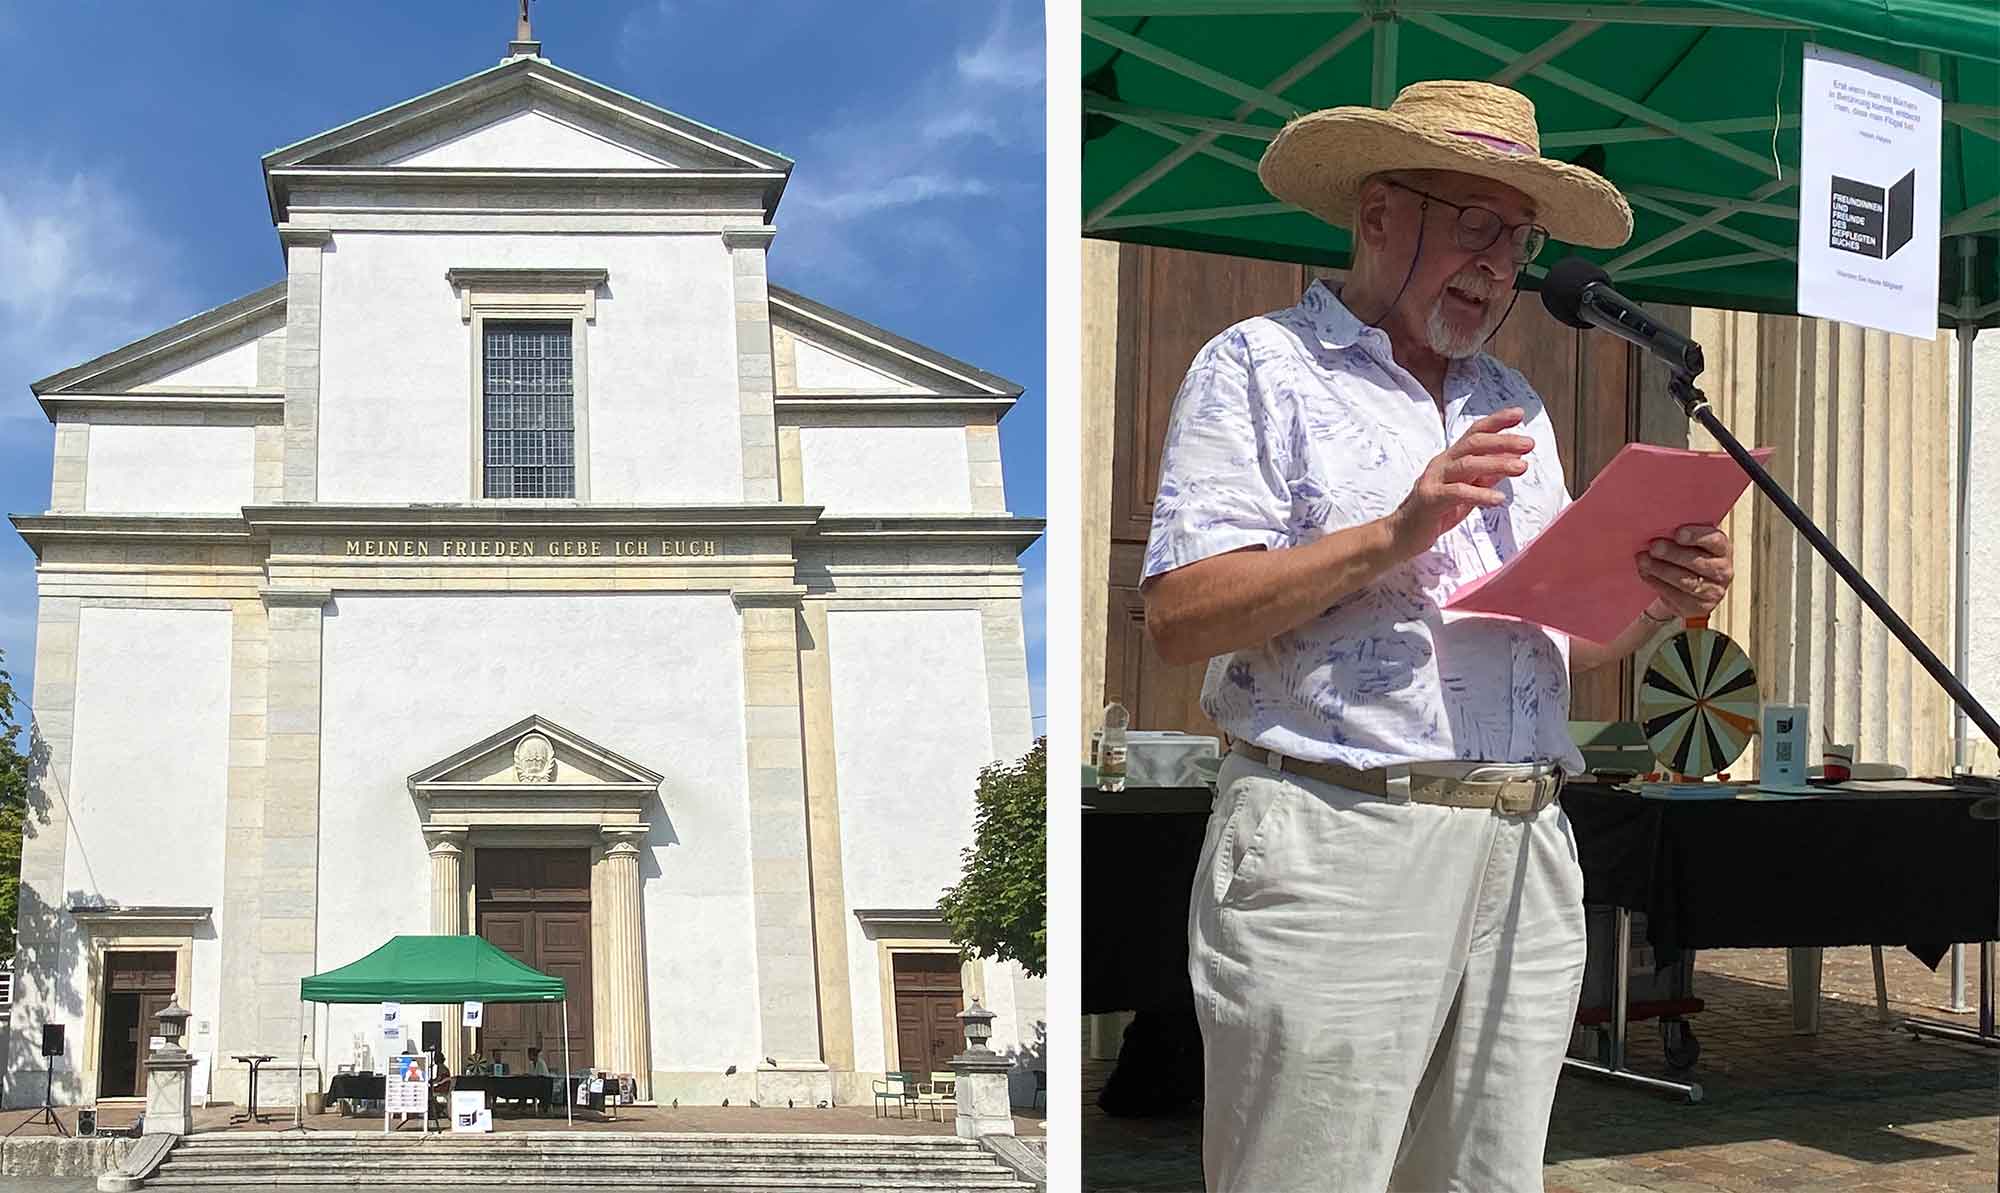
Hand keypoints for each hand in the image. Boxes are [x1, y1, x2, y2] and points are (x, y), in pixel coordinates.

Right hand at [1389, 407, 1532, 557]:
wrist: (1403, 534)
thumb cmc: (1437, 510)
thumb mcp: (1468, 490)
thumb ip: (1488, 474)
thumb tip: (1514, 459)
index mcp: (1451, 458)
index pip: (1475, 433)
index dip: (1496, 421)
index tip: (1519, 414)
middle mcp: (1442, 463)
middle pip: (1473, 444)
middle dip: (1503, 441)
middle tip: (1529, 443)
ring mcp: (1434, 480)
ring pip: (1467, 465)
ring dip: (1496, 463)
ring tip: (1521, 467)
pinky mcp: (1430, 499)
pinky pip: (1457, 492)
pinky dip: (1480, 494)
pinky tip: (1499, 499)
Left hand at [1637, 524, 1731, 619]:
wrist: (1686, 585)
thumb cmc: (1685, 555)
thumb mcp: (1687, 542)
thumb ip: (1678, 534)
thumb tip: (1656, 525)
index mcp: (1722, 548)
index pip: (1715, 540)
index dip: (1697, 536)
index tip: (1678, 533)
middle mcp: (1722, 570)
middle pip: (1698, 562)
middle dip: (1673, 554)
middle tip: (1654, 546)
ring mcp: (1712, 591)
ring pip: (1686, 581)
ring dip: (1661, 570)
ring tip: (1643, 560)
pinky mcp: (1699, 607)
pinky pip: (1676, 596)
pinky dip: (1657, 583)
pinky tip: (1645, 573)